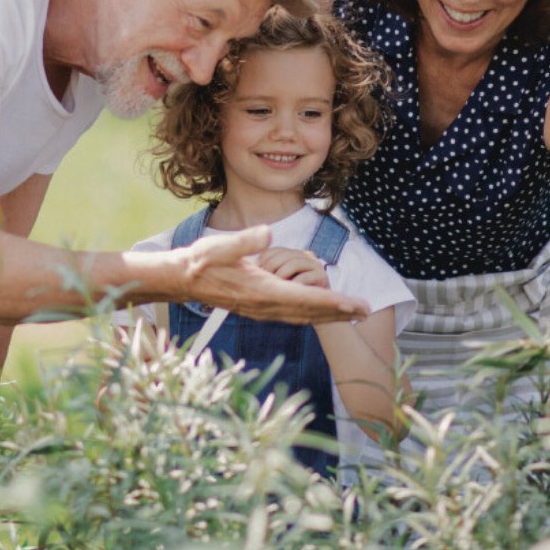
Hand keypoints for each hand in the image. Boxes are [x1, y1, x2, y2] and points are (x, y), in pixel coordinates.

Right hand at [177, 226, 367, 323]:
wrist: (182, 280)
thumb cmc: (201, 261)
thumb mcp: (219, 246)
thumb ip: (244, 241)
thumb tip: (268, 233)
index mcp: (260, 290)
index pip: (304, 298)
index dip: (333, 302)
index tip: (356, 304)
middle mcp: (264, 305)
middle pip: (309, 312)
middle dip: (339, 313)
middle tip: (367, 312)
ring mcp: (261, 310)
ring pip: (303, 316)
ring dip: (329, 316)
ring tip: (353, 314)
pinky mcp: (258, 308)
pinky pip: (292, 314)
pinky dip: (313, 314)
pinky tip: (323, 311)